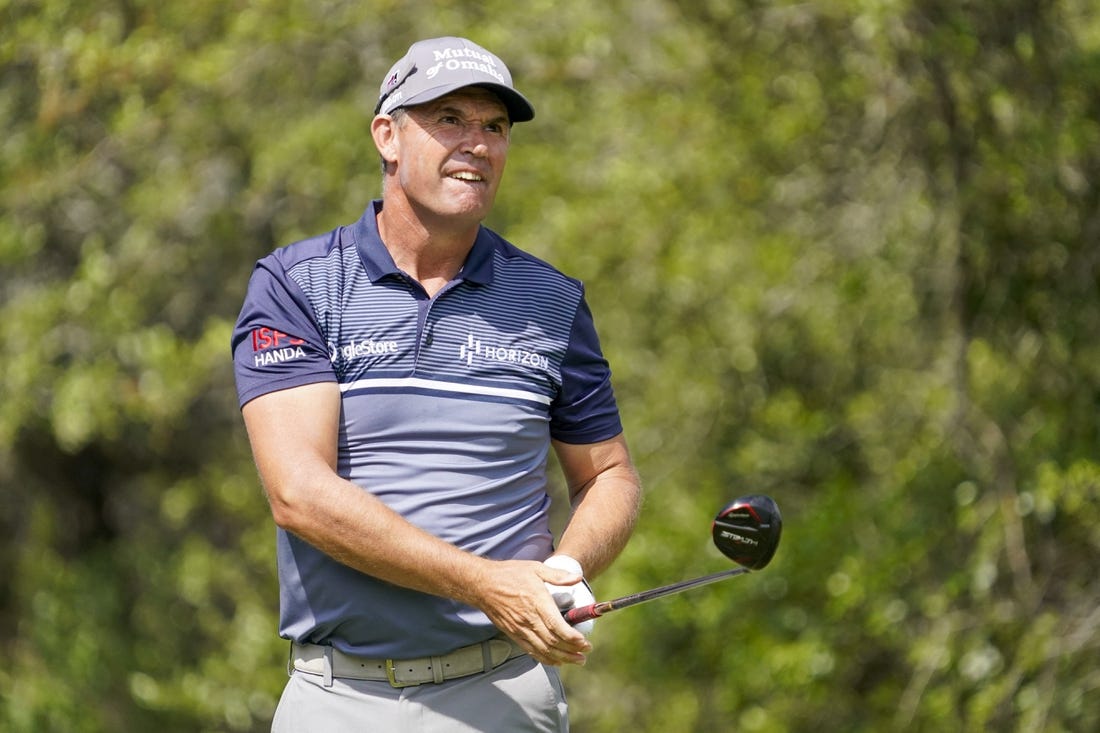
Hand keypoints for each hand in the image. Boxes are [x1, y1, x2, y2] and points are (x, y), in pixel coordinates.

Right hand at [469, 559, 591, 666]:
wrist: (483, 584)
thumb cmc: (510, 574)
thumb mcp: (535, 567)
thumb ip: (557, 575)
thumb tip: (577, 578)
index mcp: (537, 602)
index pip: (558, 627)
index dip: (573, 639)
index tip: (585, 642)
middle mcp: (529, 619)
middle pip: (553, 642)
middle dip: (572, 651)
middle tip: (585, 653)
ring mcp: (520, 629)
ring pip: (543, 650)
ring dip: (562, 658)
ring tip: (576, 660)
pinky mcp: (513, 634)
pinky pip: (531, 651)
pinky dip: (545, 658)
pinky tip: (556, 661)